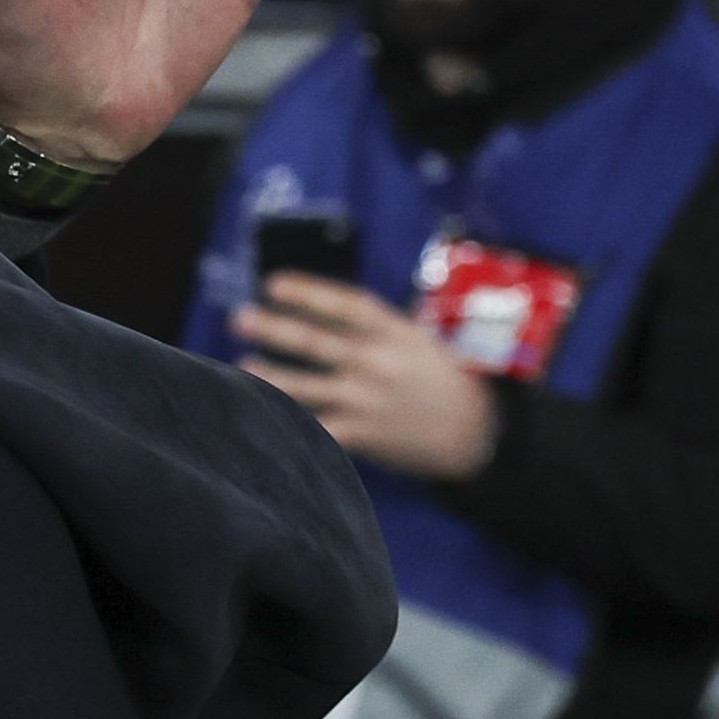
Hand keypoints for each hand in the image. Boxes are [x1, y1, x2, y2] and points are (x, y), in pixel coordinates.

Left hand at [233, 272, 497, 480]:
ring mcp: (368, 401)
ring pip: (308, 389)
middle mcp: (378, 364)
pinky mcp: (365, 435)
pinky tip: (265, 420)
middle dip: (273, 329)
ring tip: (242, 368)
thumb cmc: (443, 380)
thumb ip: (374, 330)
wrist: (480, 433)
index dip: (307, 293)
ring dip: (270, 378)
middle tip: (238, 318)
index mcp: (394, 333)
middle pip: (317, 343)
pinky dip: (289, 426)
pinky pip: (318, 431)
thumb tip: (320, 312)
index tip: (272, 283)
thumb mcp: (417, 342)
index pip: (345, 306)